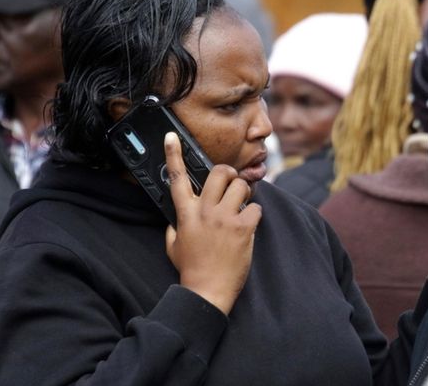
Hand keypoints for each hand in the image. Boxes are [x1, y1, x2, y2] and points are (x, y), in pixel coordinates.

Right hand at [163, 132, 261, 313]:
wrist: (207, 291)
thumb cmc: (191, 270)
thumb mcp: (174, 245)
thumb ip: (175, 226)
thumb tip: (177, 217)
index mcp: (186, 214)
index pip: (176, 178)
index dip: (173, 154)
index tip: (172, 136)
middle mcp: (205, 211)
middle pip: (219, 172)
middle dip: (228, 173)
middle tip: (231, 184)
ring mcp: (225, 218)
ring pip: (241, 185)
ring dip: (244, 193)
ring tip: (242, 206)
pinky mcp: (243, 228)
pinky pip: (255, 207)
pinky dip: (255, 214)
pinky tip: (249, 226)